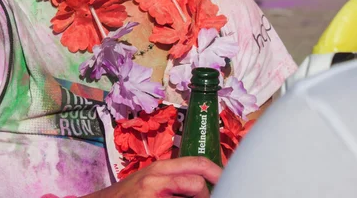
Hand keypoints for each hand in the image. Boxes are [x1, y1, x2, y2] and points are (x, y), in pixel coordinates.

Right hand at [86, 157, 221, 197]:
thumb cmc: (128, 196)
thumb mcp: (150, 182)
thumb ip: (174, 180)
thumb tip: (204, 185)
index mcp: (161, 168)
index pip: (197, 162)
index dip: (218, 171)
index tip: (228, 181)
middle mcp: (157, 177)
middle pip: (197, 181)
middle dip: (208, 194)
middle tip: (211, 197)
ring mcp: (152, 193)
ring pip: (191, 189)